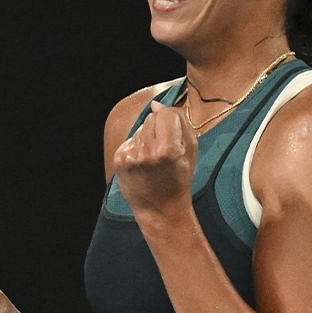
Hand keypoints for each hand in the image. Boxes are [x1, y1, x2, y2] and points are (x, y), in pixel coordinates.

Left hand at [113, 100, 197, 216]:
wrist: (160, 208)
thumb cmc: (179, 178)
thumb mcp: (191, 150)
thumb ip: (179, 122)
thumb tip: (156, 104)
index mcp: (168, 149)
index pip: (166, 113)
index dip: (172, 121)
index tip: (175, 134)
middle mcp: (147, 152)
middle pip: (151, 118)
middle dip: (159, 129)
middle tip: (165, 150)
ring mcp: (131, 156)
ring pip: (140, 128)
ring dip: (148, 137)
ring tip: (154, 157)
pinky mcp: (120, 160)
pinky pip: (130, 140)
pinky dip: (137, 147)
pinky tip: (143, 162)